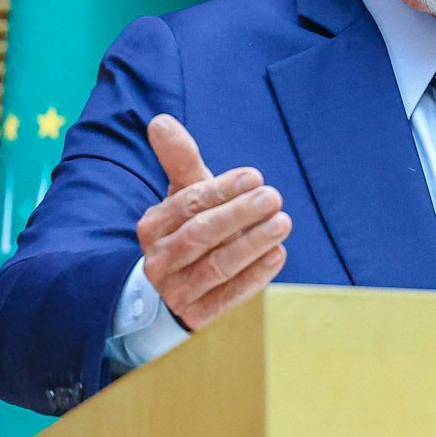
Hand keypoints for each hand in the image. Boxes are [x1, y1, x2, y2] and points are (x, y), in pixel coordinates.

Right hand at [135, 114, 289, 329]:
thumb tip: (161, 120)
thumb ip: (179, 162)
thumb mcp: (182, 198)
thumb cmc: (184, 233)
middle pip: (200, 235)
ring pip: (215, 267)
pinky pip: (227, 297)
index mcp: (153, 226)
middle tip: (273, 197)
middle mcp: (160, 259)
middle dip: (238, 215)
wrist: (165, 295)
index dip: (222, 190)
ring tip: (283, 223)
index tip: (255, 176)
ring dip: (252, 244)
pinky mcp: (197, 316)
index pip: (187, 204)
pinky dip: (254, 277)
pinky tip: (278, 255)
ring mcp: (177, 291)